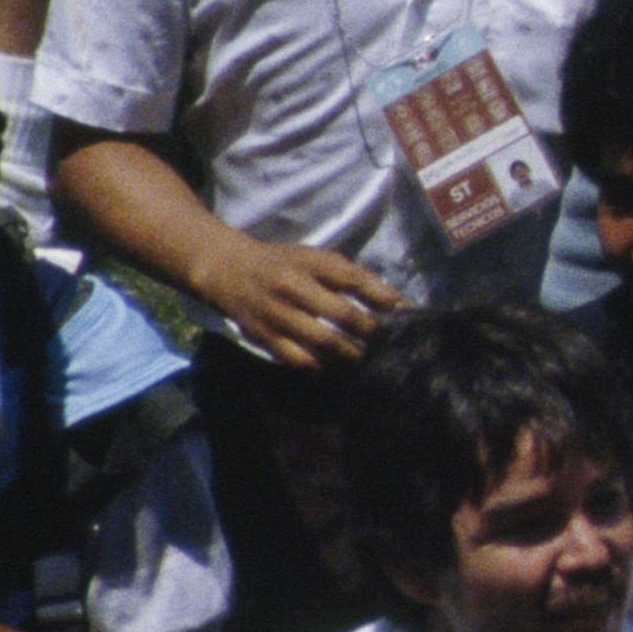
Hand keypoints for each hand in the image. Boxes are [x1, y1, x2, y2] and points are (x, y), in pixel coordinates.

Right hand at [194, 229, 409, 369]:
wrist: (227, 269)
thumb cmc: (282, 264)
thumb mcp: (314, 258)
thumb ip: (348, 277)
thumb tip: (390, 302)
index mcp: (311, 263)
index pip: (354, 279)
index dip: (383, 296)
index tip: (405, 312)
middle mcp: (295, 287)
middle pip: (343, 314)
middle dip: (371, 333)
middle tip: (390, 345)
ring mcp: (279, 314)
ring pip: (324, 342)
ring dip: (351, 356)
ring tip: (370, 364)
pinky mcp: (266, 337)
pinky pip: (300, 360)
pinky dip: (323, 369)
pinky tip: (339, 373)